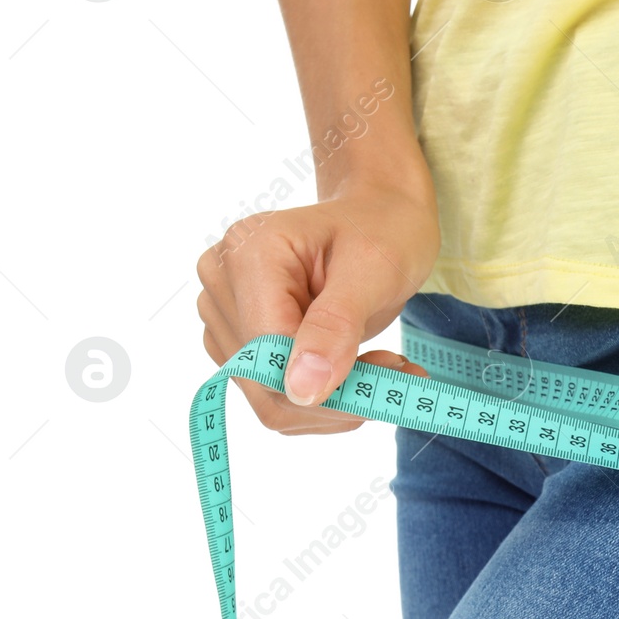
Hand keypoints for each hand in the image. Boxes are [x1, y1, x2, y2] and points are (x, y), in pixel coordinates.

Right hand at [195, 176, 440, 433]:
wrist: (377, 217)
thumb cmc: (381, 231)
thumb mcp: (374, 269)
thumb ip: (335, 326)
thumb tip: (300, 390)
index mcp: (248, 256)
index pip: (268, 354)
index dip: (327, 384)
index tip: (391, 376)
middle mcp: (222, 284)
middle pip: (265, 383)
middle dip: (335, 395)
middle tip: (396, 376)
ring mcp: (224, 314)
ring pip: (270, 400)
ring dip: (334, 401)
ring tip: (382, 367)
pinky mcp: (238, 340)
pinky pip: (275, 396)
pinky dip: (324, 398)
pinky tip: (357, 369)